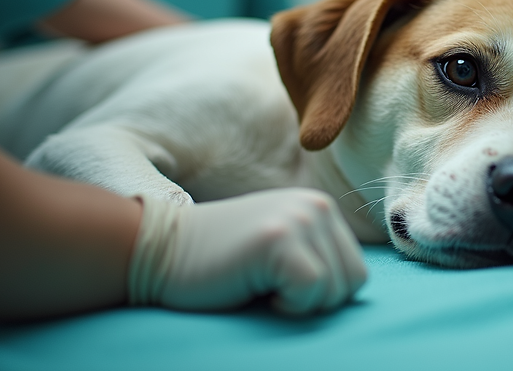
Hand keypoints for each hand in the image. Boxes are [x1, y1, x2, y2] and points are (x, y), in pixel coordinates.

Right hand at [129, 188, 367, 314]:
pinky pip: (311, 291)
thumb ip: (318, 258)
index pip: (356, 273)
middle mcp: (316, 206)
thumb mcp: (281, 249)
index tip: (278, 285)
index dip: (320, 296)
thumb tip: (355, 292)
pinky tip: (253, 288)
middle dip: (313, 302)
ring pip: (334, 291)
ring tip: (258, 283)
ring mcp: (299, 218)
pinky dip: (286, 306)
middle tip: (267, 287)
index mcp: (320, 208)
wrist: (156, 251)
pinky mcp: (280, 238)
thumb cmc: (217, 266)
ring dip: (297, 303)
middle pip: (353, 283)